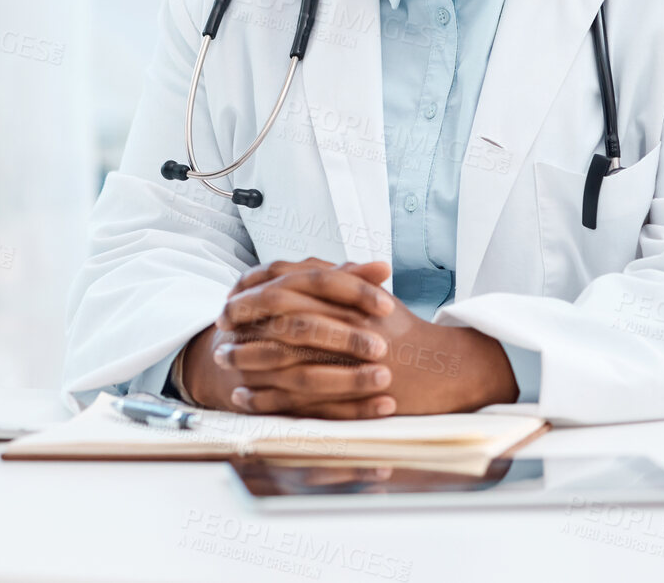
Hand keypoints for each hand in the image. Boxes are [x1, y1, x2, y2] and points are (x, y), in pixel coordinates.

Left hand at [212, 259, 519, 416]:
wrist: (444, 370)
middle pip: (281, 317)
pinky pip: (296, 397)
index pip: (292, 284)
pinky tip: (245, 396)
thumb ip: (333, 279)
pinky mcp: (344, 395)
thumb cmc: (406, 333)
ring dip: (248, 358)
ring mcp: (345, 359)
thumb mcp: (371, 298)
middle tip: (220, 326)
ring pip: (284, 357)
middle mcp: (344, 323)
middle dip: (245, 321)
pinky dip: (265, 396)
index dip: (256, 290)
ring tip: (224, 359)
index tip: (232, 297)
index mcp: (347, 297)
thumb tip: (293, 267)